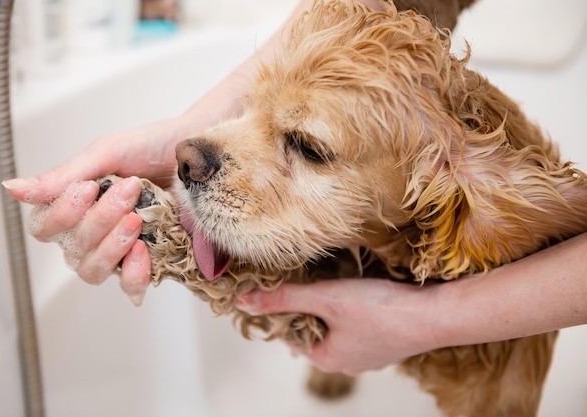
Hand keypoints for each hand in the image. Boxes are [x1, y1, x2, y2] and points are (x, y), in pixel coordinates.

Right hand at [3, 117, 191, 302]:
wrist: (198, 154)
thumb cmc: (152, 147)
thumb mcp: (107, 153)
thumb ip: (64, 175)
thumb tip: (11, 188)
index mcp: (76, 206)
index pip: (44, 228)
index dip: (61, 215)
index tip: (89, 187)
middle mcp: (93, 232)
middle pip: (71, 249)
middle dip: (99, 220)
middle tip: (130, 189)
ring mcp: (120, 250)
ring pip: (92, 271)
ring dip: (111, 246)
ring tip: (136, 219)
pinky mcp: (150, 261)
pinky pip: (129, 285)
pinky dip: (132, 271)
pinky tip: (143, 250)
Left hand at [235, 279, 440, 374]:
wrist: (437, 314)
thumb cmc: (383, 310)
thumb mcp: (325, 298)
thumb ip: (284, 298)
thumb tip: (244, 301)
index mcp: (327, 358)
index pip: (289, 334)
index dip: (280, 310)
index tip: (275, 288)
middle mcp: (347, 362)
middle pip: (313, 331)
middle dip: (306, 306)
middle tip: (302, 279)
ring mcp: (370, 353)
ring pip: (337, 327)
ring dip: (330, 306)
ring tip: (329, 281)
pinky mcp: (388, 340)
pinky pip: (359, 326)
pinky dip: (352, 310)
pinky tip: (358, 292)